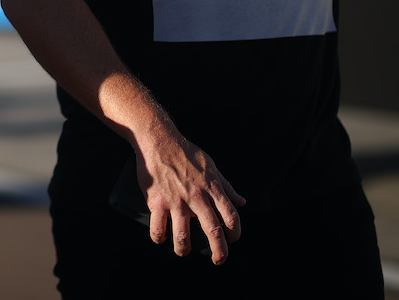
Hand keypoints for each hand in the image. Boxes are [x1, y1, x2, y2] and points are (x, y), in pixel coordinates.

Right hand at [138, 134, 244, 265]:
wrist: (159, 140)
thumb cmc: (186, 153)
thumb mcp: (212, 167)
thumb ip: (226, 186)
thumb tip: (241, 201)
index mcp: (212, 188)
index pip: (231, 216)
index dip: (235, 232)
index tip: (233, 239)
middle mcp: (196, 197)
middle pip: (213, 230)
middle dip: (219, 251)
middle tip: (219, 260)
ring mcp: (176, 201)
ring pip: (183, 236)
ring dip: (185, 249)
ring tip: (184, 251)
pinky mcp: (157, 201)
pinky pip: (158, 227)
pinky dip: (159, 238)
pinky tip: (161, 238)